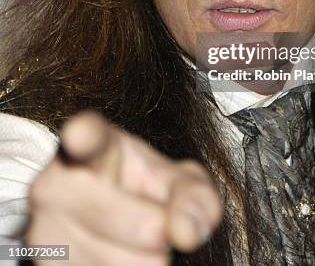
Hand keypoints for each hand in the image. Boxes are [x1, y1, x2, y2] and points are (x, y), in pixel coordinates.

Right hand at [25, 110, 222, 264]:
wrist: (110, 217)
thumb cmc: (146, 189)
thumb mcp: (180, 181)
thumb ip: (195, 198)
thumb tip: (186, 232)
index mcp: (94, 145)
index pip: (85, 137)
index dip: (82, 136)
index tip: (80, 136)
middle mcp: (57, 183)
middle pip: (117, 217)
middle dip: (154, 231)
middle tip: (160, 227)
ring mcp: (43, 228)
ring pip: (111, 264)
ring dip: (141, 263)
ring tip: (137, 243)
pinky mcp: (44, 264)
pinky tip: (122, 258)